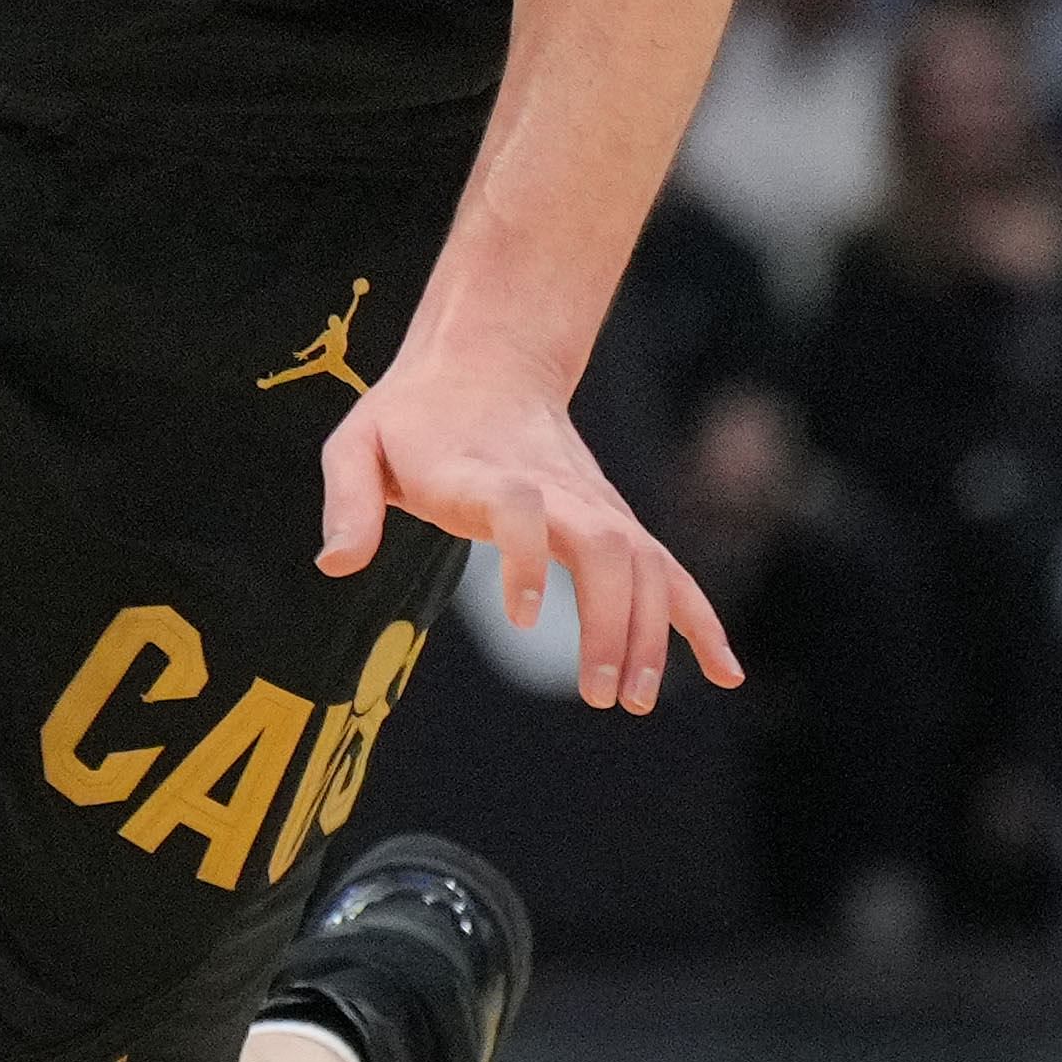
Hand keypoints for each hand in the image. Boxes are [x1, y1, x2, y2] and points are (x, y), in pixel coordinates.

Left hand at [314, 355, 742, 714]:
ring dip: (652, 632)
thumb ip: (348, 498)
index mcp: (485, 471)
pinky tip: (723, 672)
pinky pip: (670, 571)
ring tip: (634, 700)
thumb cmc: (414, 416)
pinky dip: (700, 619)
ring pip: (646, 564)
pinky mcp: (616, 523)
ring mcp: (594, 505)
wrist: (485, 362)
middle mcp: (555, 488)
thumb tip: (337, 562)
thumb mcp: (358, 443)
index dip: (526, 556)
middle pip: (606, 545)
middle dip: (613, 619)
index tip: (522, 615)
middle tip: (597, 694)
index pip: (518, 507)